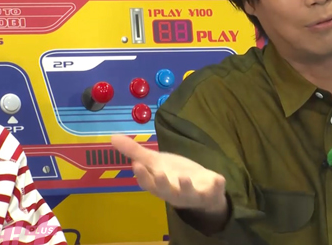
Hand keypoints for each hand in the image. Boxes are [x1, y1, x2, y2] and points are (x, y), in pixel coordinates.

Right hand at [111, 134, 227, 212]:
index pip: (147, 183)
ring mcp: (193, 193)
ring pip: (188, 194)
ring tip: (185, 178)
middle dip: (161, 184)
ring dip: (186, 187)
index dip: (142, 176)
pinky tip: (219, 179)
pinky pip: (214, 190)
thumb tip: (112, 136)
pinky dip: (217, 185)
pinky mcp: (210, 191)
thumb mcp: (156, 162)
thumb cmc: (174, 175)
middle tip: (159, 174)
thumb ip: (135, 152)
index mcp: (159, 184)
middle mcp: (173, 192)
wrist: (200, 188)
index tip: (137, 164)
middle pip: (165, 191)